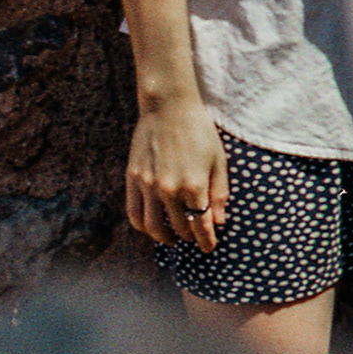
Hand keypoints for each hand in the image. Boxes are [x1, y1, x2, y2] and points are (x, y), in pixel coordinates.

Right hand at [125, 101, 228, 251]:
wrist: (168, 106)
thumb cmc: (199, 130)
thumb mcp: (218, 159)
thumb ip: (219, 192)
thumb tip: (219, 221)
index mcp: (194, 185)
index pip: (200, 225)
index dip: (207, 240)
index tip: (210, 246)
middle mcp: (169, 189)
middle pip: (179, 228)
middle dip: (190, 237)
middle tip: (196, 238)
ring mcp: (148, 185)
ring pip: (154, 227)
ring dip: (165, 238)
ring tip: (174, 237)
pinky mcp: (133, 178)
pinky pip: (134, 213)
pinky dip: (143, 226)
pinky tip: (154, 225)